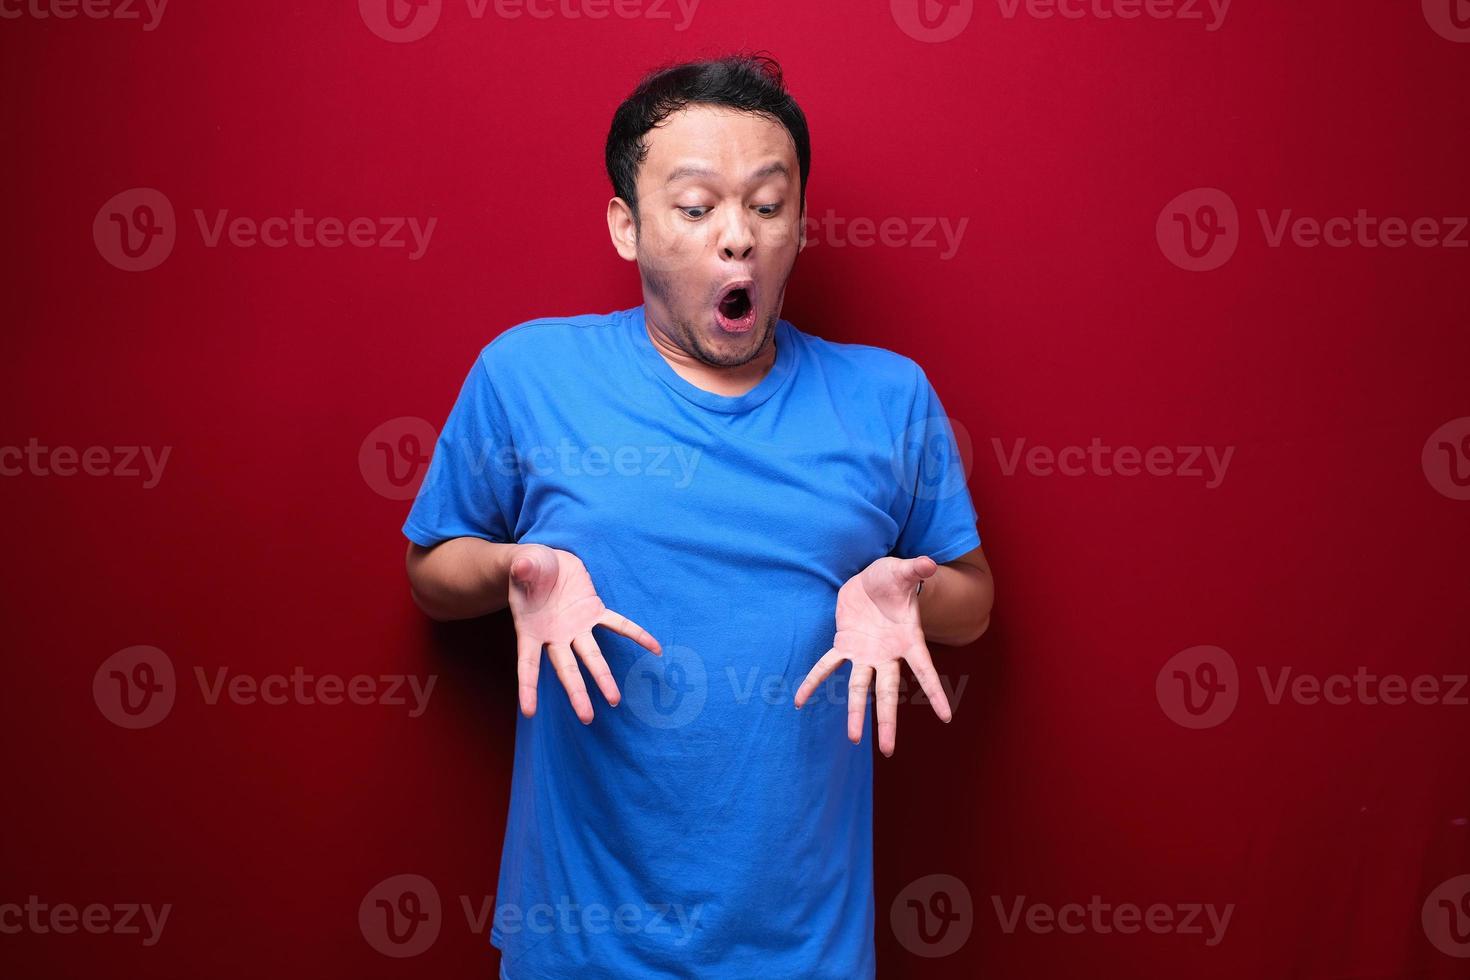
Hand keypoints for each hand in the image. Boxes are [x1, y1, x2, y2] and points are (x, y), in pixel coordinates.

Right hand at [506, 543, 661, 722]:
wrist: (543, 560)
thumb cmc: (528, 568)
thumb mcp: (523, 565)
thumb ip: (523, 568)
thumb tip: (522, 566)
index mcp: (531, 631)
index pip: (528, 664)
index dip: (529, 687)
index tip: (529, 711)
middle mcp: (555, 636)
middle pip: (566, 669)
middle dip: (577, 692)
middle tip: (587, 717)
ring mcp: (577, 626)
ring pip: (592, 656)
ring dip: (603, 677)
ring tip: (614, 700)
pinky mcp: (594, 611)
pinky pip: (618, 625)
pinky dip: (637, 635)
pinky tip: (656, 649)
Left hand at [793, 555, 951, 755]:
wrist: (873, 580)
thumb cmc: (893, 579)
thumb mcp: (904, 571)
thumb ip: (916, 569)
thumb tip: (930, 563)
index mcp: (908, 641)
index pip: (924, 670)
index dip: (934, 692)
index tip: (946, 717)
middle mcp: (887, 655)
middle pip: (888, 693)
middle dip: (887, 720)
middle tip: (888, 750)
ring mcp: (865, 653)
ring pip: (859, 688)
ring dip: (855, 713)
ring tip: (854, 739)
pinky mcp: (845, 645)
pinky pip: (827, 666)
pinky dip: (813, 681)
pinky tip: (799, 701)